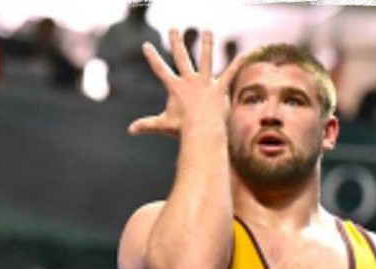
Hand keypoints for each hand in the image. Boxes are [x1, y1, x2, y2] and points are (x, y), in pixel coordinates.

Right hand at [128, 29, 244, 137]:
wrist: (201, 132)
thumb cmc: (182, 130)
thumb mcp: (162, 125)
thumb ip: (147, 125)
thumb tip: (130, 130)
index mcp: (175, 87)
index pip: (160, 69)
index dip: (152, 57)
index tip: (146, 45)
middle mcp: (189, 81)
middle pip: (181, 57)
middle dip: (176, 42)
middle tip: (173, 29)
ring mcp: (205, 83)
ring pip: (206, 59)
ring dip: (207, 44)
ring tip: (208, 31)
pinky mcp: (219, 88)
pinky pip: (230, 73)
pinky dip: (238, 64)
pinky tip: (246, 54)